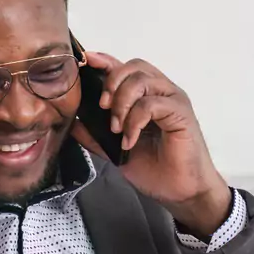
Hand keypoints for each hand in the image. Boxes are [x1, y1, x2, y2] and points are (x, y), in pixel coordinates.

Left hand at [71, 51, 231, 236]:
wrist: (179, 191)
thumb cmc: (156, 169)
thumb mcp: (115, 150)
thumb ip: (95, 134)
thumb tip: (72, 120)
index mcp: (147, 96)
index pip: (125, 68)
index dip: (105, 62)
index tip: (86, 62)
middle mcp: (162, 92)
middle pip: (133, 67)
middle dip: (111, 83)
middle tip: (102, 108)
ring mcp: (173, 100)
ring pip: (141, 81)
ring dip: (122, 103)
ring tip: (117, 129)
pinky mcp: (181, 113)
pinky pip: (151, 104)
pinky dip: (134, 121)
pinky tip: (129, 141)